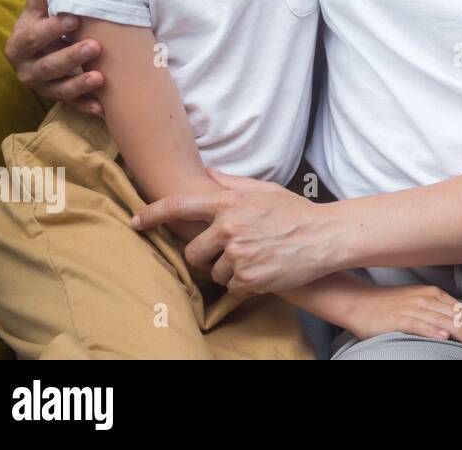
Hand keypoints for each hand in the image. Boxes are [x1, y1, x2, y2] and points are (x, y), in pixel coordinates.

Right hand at [4, 0, 104, 115]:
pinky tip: (103, 107)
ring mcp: (42, 86)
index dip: (53, 28)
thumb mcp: (40, 10)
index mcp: (20, 44)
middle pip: (47, 65)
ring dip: (80, 84)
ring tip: (101, 77)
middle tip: (96, 46)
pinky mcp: (58, 98)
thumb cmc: (44, 25)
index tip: (76, 19)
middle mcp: (27, 68)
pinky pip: (73, 106)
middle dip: (71, 57)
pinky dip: (87, 106)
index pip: (34, 36)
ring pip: (59, 89)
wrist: (40, 50)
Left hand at [132, 167, 334, 295]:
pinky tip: (264, 270)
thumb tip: (207, 173)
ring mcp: (238, 254)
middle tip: (232, 252)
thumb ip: (231, 184)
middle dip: (207, 256)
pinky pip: (233, 287)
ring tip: (257, 258)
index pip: (178, 206)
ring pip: (214, 272)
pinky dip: (246, 284)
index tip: (136, 221)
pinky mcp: (248, 277)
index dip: (152, 214)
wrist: (325, 236)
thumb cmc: (295, 212)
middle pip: (193, 252)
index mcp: (229, 203)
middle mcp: (229, 228)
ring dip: (231, 271)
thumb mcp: (264, 190)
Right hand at [342, 283, 461, 345]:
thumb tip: (457, 323)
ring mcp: (413, 308)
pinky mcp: (399, 319)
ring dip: (459, 332)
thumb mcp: (417, 302)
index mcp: (433, 293)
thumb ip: (436, 309)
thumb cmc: (390, 305)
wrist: (360, 302)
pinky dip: (432, 331)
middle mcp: (426, 298)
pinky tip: (443, 338)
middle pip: (455, 315)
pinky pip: (419, 325)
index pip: (460, 308)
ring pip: (442, 321)